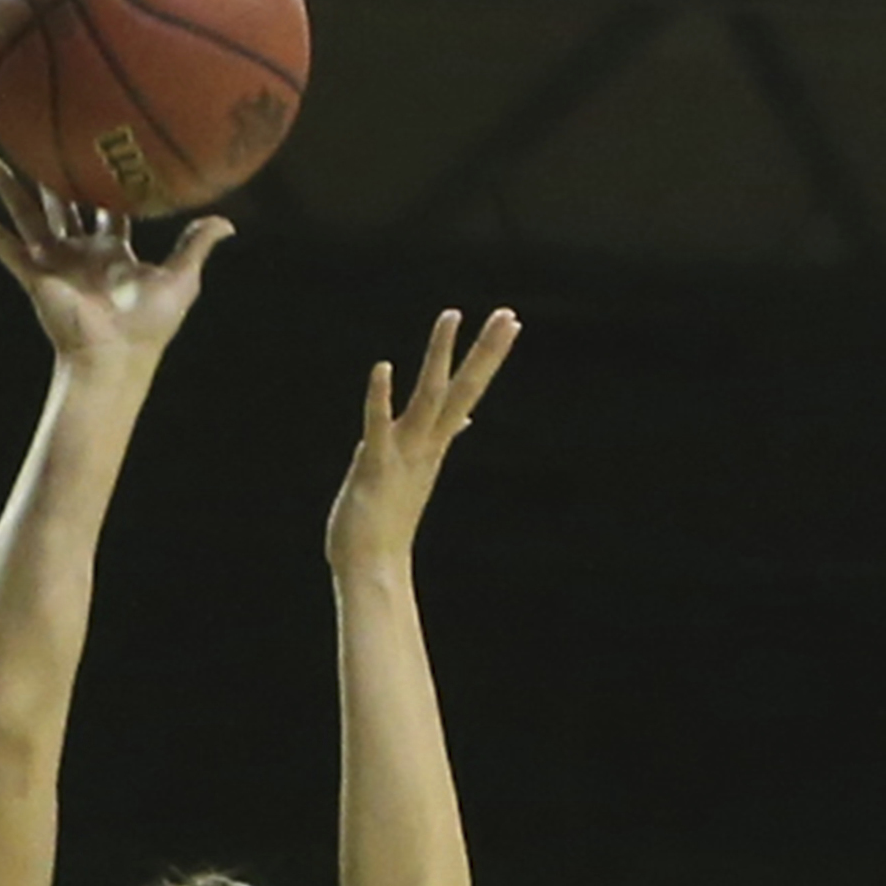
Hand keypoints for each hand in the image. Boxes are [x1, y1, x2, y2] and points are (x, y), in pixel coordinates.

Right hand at [0, 160, 229, 373]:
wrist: (115, 357)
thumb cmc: (150, 325)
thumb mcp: (181, 279)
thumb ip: (197, 245)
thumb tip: (228, 222)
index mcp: (113, 252)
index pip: (109, 208)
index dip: (107, 181)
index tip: (102, 148)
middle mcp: (80, 253)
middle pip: (64, 205)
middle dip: (53, 177)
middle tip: (43, 141)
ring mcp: (54, 262)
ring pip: (27, 215)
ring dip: (10, 189)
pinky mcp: (32, 273)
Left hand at [326, 308, 519, 576]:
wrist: (373, 572)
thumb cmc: (388, 523)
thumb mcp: (416, 469)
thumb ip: (436, 439)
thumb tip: (464, 420)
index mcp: (433, 444)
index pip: (466, 391)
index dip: (488, 356)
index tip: (511, 322)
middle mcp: (426, 445)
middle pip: (463, 390)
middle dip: (485, 351)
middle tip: (509, 314)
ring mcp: (404, 454)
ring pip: (428, 398)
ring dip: (439, 357)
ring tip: (452, 315)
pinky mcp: (376, 467)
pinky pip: (379, 426)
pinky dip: (381, 398)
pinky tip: (383, 366)